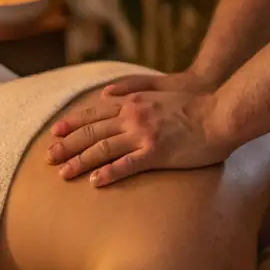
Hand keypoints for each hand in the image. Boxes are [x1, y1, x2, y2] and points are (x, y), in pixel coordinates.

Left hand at [46, 70, 228, 186]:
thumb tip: (106, 93)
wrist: (220, 112)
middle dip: (68, 144)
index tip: (54, 133)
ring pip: (104, 149)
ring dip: (81, 161)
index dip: (72, 124)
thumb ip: (132, 87)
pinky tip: (95, 182)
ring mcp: (144, 135)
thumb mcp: (159, 86)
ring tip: (63, 173)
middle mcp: (133, 116)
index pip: (95, 113)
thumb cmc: (194, 100)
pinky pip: (127, 165)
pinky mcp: (157, 153)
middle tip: (48, 157)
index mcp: (133, 102)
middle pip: (93, 131)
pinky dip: (109, 173)